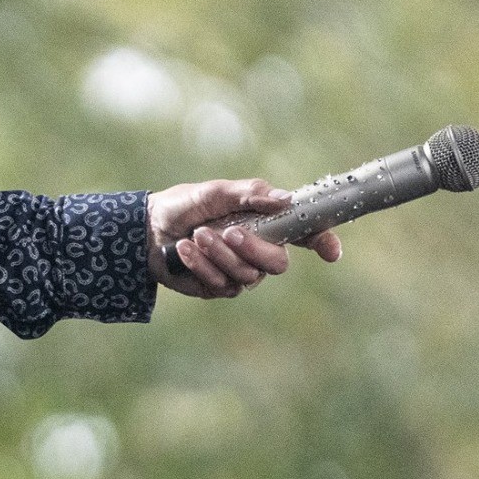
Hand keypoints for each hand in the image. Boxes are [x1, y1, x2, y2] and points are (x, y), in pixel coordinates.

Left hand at [146, 177, 342, 298]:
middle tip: (228, 232)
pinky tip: (183, 249)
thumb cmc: (186, 205)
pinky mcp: (217, 287)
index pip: (304, 235)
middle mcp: (259, 250)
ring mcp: (239, 272)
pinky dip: (201, 265)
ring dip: (219, 254)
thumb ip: (250, 194)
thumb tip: (286, 199)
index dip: (322, 242)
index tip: (331, 252)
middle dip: (254, 249)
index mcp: (266, 223)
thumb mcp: (215, 191)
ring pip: (247, 275)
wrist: (148, 227)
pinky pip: (221, 284)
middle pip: (278, 264)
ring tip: (196, 235)